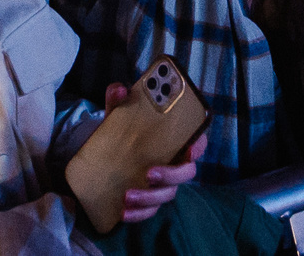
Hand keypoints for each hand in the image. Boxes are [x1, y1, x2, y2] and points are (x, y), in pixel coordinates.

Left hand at [96, 83, 207, 223]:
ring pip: (167, 194)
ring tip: (127, 196)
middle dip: (171, 175)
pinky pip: (150, 211)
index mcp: (175, 139)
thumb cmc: (124, 129)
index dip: (197, 147)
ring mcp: (164, 183)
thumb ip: (119, 100)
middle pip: (186, 173)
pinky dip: (139, 214)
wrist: (107, 151)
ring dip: (149, 197)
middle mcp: (175, 162)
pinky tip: (124, 213)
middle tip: (149, 174)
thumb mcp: (119, 113)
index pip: (197, 142)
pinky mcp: (150, 200)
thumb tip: (119, 89)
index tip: (188, 151)